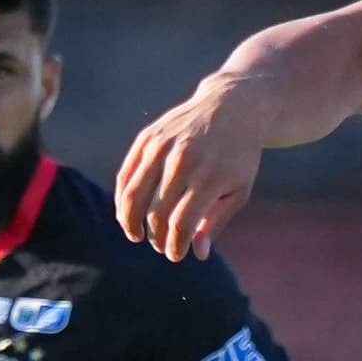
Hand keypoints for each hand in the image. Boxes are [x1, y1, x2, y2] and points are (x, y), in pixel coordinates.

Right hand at [114, 77, 263, 260]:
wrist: (232, 105)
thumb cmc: (238, 154)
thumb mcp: (239, 189)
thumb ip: (216, 221)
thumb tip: (197, 254)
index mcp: (209, 178)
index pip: (182, 224)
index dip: (175, 246)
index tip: (175, 255)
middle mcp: (183, 162)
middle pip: (156, 214)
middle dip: (156, 237)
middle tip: (160, 246)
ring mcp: (162, 147)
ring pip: (134, 195)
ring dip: (130, 222)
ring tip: (136, 235)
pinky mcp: (147, 138)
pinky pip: (126, 174)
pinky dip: (123, 198)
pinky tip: (127, 213)